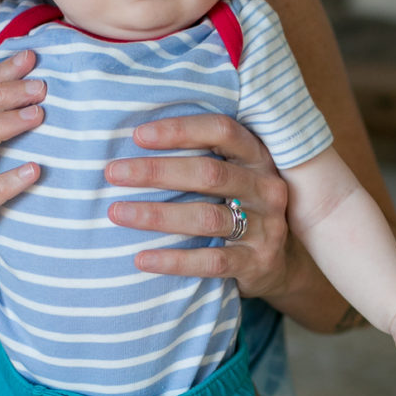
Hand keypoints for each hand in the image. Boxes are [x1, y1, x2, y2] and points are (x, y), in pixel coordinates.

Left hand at [104, 115, 293, 300]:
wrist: (282, 264)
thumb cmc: (240, 209)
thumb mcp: (234, 177)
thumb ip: (202, 157)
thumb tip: (135, 140)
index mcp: (257, 157)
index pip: (221, 131)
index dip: (180, 130)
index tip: (137, 135)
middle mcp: (265, 187)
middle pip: (209, 173)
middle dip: (156, 171)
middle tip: (113, 173)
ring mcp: (265, 227)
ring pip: (206, 217)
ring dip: (157, 215)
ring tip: (117, 213)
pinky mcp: (257, 262)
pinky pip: (211, 261)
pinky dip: (174, 261)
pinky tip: (141, 259)